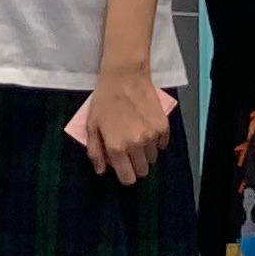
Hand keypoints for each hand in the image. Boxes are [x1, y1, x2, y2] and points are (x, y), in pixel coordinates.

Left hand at [81, 67, 172, 186]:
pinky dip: (156, 142)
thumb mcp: (91, 125)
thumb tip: (101, 171)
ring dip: (145, 153)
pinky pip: (163, 145)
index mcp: (116, 147)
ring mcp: (151, 136)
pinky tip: (146, 129)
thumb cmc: (104, 100)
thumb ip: (95, 151)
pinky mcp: (163, 127)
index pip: (128, 178)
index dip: (125, 176)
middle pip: (143, 171)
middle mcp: (135, 144)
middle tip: (128, 151)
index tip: (122, 168)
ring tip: (135, 136)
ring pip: (153, 158)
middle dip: (135, 165)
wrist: (124, 77)